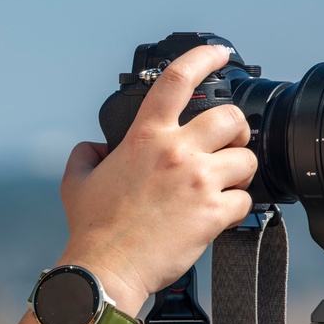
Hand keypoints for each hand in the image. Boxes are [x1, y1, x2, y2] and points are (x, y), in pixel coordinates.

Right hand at [58, 44, 256, 313]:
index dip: (203, 57)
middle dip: (236, 128)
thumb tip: (95, 146)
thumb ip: (86, 154)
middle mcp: (175, 152)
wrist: (107, 269)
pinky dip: (236, 207)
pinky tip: (218, 215)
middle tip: (229, 142)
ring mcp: (197, 182)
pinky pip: (245, 200)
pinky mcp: (213, 213)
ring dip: (239, 171)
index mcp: (144, 137)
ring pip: (246, 160)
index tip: (219, 53)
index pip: (177, 80)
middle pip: (230, 118)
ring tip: (223, 185)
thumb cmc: (92, 228)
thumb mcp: (76, 181)